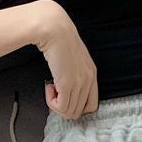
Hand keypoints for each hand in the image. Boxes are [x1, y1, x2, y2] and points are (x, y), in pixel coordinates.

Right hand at [31, 0, 98, 119]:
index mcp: (92, 74)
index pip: (91, 105)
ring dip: (56, 104)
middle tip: (54, 93)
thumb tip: (63, 90)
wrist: (54, 30)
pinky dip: (51, 102)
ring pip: (69, 112)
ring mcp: (80, 83)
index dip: (74, 106)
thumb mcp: (73, 58)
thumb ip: (74, 73)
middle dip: (64, 107)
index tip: (62, 96)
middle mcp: (89, 80)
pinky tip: (48, 87)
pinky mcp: (67, 84)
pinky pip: (61, 107)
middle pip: (79, 111)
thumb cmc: (59, 40)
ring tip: (51, 88)